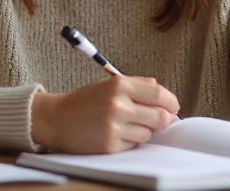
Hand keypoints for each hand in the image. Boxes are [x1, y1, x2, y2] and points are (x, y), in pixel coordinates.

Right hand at [31, 76, 178, 152]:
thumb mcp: (108, 84)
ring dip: (144, 130)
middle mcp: (118, 105)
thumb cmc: (83, 101)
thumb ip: (136, 83)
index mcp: (119, 85)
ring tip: (129, 124)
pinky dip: (130, 140)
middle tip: (158, 118)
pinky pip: (134, 145)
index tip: (173, 106)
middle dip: (163, 118)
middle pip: (160, 116)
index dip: (171, 101)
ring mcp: (114, 127)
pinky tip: (117, 133)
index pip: (158, 93)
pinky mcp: (110, 145)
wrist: (56, 119)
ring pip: (148, 133)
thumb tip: (160, 89)